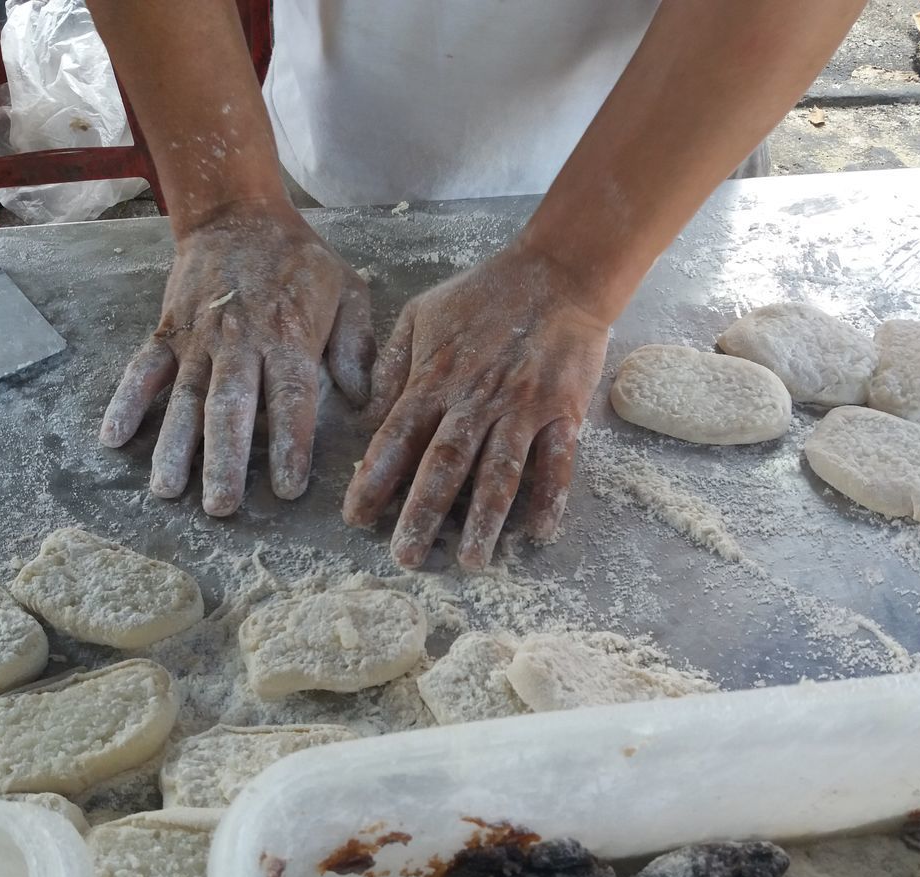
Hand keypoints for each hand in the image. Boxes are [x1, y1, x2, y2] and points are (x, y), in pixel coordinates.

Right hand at [99, 199, 372, 513]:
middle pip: (229, 408)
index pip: (290, 398)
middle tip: (221, 507)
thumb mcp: (347, 289)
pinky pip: (141, 369)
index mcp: (287, 336)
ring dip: (172, 445)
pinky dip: (125, 401)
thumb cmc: (299, 261)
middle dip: (224, 460)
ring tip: (167, 490)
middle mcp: (238, 342)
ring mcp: (197, 337)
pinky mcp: (166, 330)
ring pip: (182, 397)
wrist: (237, 212)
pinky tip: (112, 438)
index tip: (287, 488)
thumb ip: (356, 345)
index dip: (290, 444)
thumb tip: (364, 399)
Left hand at [342, 243, 610, 569]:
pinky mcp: (564, 411)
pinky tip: (540, 532)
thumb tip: (367, 413)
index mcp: (436, 378)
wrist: (558, 273)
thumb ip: (392, 364)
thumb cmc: (485, 295)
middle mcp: (475, 400)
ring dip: (484, 520)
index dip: (373, 480)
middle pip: (444, 465)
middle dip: (421, 514)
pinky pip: (558, 461)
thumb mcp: (422, 314)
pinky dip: (550, 497)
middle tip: (405, 557)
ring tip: (470, 560)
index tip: (355, 517)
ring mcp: (523, 407)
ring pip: (499, 471)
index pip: (396, 437)